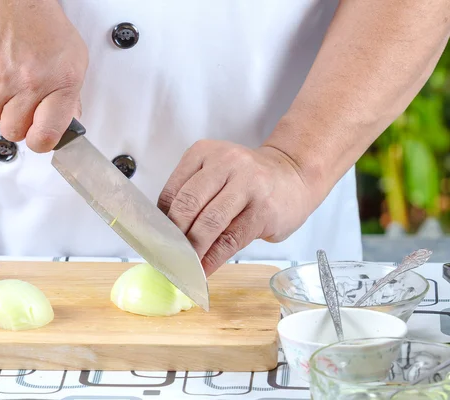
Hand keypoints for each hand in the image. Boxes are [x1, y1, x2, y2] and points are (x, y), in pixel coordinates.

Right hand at [0, 0, 87, 151]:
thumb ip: (71, 97)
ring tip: (5, 78)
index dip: (39, 141)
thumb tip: (69, 124)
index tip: (37, 137)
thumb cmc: (42, 25)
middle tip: (18, 101)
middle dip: (15, 121)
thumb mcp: (73, 60)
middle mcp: (28, 82)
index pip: (46, 135)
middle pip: (13, 131)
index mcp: (59, 84)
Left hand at [158, 140, 316, 275]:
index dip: (160, 222)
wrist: (294, 174)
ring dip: (192, 251)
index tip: (155, 243)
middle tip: (165, 258)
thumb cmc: (248, 180)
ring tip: (183, 267)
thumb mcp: (215, 173)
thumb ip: (191, 195)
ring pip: (208, 224)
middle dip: (173, 238)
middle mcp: (225, 163)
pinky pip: (231, 240)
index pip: (172, 192)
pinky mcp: (263, 210)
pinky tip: (204, 270)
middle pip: (187, 206)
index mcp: (204, 152)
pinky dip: (213, 259)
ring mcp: (247, 185)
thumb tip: (165, 234)